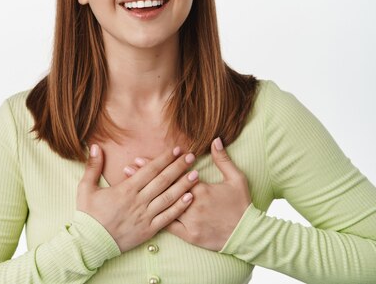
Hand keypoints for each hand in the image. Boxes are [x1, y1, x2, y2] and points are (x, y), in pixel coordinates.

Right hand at [77, 144, 198, 252]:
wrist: (91, 242)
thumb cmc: (88, 214)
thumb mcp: (86, 187)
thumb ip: (92, 166)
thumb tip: (95, 146)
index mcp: (125, 189)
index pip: (150, 170)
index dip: (164, 158)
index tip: (176, 149)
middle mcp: (138, 201)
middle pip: (163, 181)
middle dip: (178, 167)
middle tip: (191, 156)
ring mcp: (145, 216)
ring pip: (168, 198)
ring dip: (183, 185)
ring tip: (196, 174)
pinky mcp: (148, 230)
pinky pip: (167, 217)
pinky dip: (179, 207)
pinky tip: (189, 198)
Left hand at [123, 138, 251, 250]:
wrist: (248, 234)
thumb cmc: (241, 205)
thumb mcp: (236, 179)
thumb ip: (223, 159)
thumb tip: (216, 140)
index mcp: (202, 189)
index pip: (174, 174)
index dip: (156, 166)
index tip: (140, 159)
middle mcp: (193, 204)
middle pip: (164, 189)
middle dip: (144, 178)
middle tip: (127, 169)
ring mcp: (190, 221)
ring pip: (163, 206)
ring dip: (145, 196)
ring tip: (129, 188)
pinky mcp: (190, 235)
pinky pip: (170, 227)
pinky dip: (156, 219)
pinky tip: (142, 212)